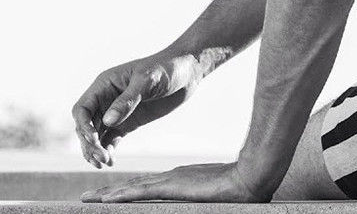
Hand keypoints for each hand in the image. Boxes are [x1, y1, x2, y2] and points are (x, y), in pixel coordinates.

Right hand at [71, 51, 203, 167]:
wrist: (187, 72)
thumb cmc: (167, 68)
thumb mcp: (148, 80)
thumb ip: (128, 100)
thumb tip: (108, 121)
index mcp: (105, 84)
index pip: (83, 108)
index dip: (83, 125)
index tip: (93, 139)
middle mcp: (106, 99)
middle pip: (87, 126)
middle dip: (90, 143)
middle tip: (101, 158)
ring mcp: (117, 112)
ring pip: (97, 135)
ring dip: (96, 150)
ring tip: (105, 163)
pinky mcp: (128, 122)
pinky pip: (111, 139)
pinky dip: (108, 150)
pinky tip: (111, 161)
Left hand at [80, 162, 270, 202]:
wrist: (247, 178)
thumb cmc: (238, 189)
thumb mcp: (215, 193)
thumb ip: (204, 196)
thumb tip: (203, 199)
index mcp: (179, 181)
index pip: (146, 188)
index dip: (126, 192)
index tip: (108, 197)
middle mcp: (171, 179)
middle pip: (133, 187)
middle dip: (109, 193)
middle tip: (86, 198)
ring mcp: (171, 181)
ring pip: (131, 189)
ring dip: (108, 195)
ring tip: (87, 199)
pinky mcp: (173, 186)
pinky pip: (141, 192)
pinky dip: (121, 195)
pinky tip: (105, 200)